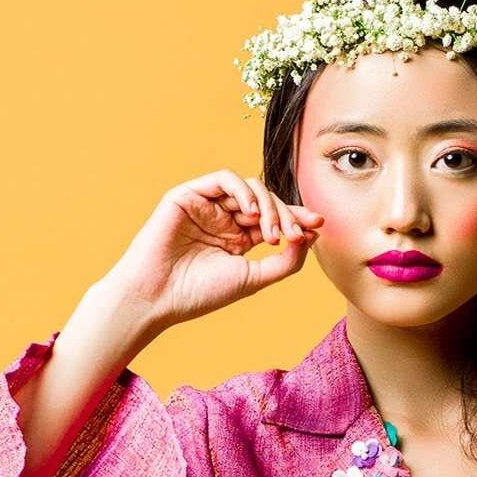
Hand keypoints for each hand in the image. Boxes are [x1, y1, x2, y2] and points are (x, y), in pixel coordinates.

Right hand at [103, 169, 323, 330]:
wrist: (158, 297)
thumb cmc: (199, 293)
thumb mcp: (252, 279)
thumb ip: (283, 263)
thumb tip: (309, 238)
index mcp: (238, 239)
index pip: (275, 220)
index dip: (298, 220)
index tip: (318, 226)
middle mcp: (224, 220)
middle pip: (267, 202)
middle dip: (287, 214)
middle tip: (296, 234)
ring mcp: (207, 206)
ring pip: (249, 188)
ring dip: (268, 205)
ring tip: (270, 233)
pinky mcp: (189, 195)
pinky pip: (223, 179)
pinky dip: (242, 190)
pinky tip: (251, 212)